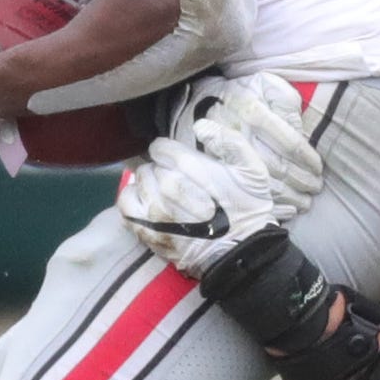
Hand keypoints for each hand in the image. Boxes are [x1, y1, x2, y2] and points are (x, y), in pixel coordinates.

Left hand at [116, 119, 288, 276]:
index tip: (180, 159)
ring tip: (162, 190)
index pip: (161, 148)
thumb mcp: (253, 170)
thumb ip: (230, 142)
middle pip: (150, 166)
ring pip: (138, 183)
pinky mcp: (146, 233)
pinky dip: (133, 199)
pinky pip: (126, 207)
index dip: (169, 151)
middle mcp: (169, 188)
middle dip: (161, 168)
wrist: (241, 253)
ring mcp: (155, 213)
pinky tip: (147, 201)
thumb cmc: (247, 209)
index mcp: (192, 169)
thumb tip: (200, 125)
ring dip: (148, 184)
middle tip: (177, 178)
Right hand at [166, 72, 325, 222]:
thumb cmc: (244, 94)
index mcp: (252, 108)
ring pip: (262, 181)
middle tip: (315, 188)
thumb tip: (299, 127)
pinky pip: (245, 191)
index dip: (306, 157)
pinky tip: (287, 208)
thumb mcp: (266, 85)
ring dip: (288, 194)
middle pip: (275, 164)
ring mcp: (224, 151)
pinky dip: (270, 203)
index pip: (287, 140)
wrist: (202, 102)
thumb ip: (286, 101)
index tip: (318, 168)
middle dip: (300, 179)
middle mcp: (237, 131)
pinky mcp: (215, 166)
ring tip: (305, 201)